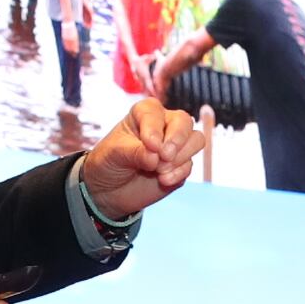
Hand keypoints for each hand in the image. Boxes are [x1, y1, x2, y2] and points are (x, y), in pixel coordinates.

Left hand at [77, 96, 214, 221]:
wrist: (109, 190)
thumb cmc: (108, 163)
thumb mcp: (114, 154)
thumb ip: (135, 152)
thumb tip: (156, 157)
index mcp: (145, 114)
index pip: (156, 112)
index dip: (155, 128)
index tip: (149, 145)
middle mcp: (164, 126)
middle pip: (185, 121)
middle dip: (177, 139)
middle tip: (164, 156)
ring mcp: (175, 146)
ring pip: (195, 140)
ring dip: (180, 157)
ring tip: (160, 171)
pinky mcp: (180, 166)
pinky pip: (190, 165)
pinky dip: (178, 174)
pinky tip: (163, 181)